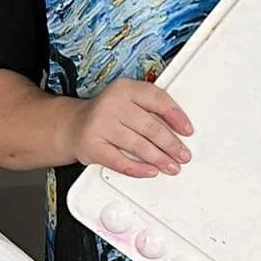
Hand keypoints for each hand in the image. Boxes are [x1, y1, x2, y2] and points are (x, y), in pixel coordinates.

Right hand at [65, 78, 193, 177]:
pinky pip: (121, 161)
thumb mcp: (126, 101)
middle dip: (171, 144)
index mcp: (124, 89)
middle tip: (182, 154)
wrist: (72, 125)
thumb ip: (148, 108)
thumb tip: (177, 129)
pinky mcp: (93, 146)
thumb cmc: (106, 115)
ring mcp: (100, 125)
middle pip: (149, 126)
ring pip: (138, 145)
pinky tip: (150, 171)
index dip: (176, 116)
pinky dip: (138, 169)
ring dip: (159, 159)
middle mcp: (112, 104)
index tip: (187, 130)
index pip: (156, 99)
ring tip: (171, 166)